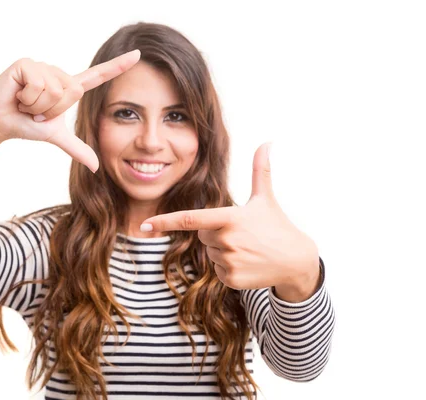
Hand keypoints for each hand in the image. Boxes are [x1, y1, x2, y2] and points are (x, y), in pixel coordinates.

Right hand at [0, 50, 140, 171]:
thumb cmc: (25, 125)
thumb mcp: (55, 136)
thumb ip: (77, 148)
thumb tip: (97, 167)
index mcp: (68, 88)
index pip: (97, 75)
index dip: (118, 65)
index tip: (138, 54)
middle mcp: (58, 74)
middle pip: (72, 92)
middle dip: (52, 110)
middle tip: (36, 111)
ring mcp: (43, 67)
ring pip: (55, 91)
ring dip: (38, 106)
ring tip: (25, 104)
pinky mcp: (26, 64)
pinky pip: (38, 86)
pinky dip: (27, 99)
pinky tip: (17, 96)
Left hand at [141, 143, 320, 298]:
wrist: (296, 261)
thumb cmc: (277, 226)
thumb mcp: (266, 198)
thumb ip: (260, 170)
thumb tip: (267, 142)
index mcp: (230, 218)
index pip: (190, 219)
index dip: (165, 222)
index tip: (145, 225)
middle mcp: (227, 240)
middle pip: (202, 235)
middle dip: (215, 233)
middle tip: (241, 233)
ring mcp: (229, 261)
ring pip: (209, 254)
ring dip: (222, 250)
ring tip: (247, 248)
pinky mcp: (232, 280)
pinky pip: (217, 271)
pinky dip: (228, 267)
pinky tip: (248, 263)